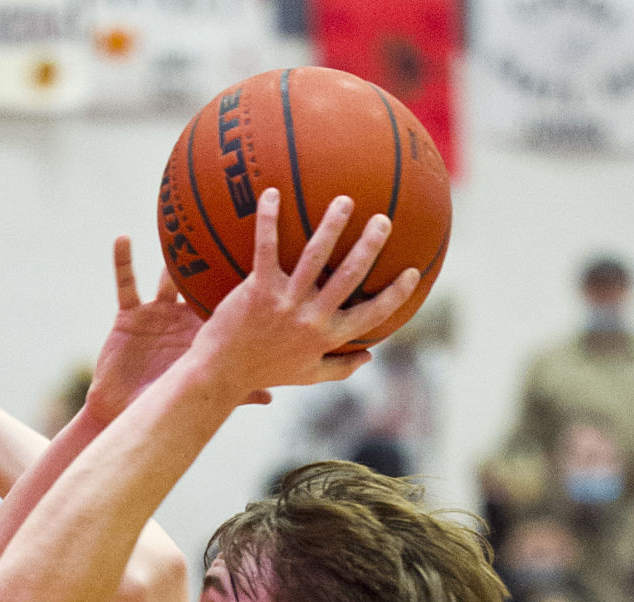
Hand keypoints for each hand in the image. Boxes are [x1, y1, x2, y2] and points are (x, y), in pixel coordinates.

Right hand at [84, 241, 268, 426]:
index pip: (229, 303)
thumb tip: (271, 395)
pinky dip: (122, 261)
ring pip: (166, 275)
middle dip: (213, 259)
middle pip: (201, 281)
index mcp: (204, 333)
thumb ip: (236, 391)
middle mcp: (183, 317)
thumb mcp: (201, 392)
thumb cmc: (166, 403)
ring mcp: (156, 312)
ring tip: (181, 223)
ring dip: (172, 252)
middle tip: (233, 223)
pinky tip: (123, 237)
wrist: (126, 410)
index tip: (263, 255)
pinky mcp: (129, 314)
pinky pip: (125, 282)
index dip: (243, 283)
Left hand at [189, 190, 419, 402]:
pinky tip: (271, 193)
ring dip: (331, 226)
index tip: (413, 272)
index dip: (395, 295)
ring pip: (314, 258)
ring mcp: (284, 303)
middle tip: (382, 220)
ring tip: (343, 201)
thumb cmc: (264, 372)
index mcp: (326, 337)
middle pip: (348, 277)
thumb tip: (369, 357)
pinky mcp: (257, 290)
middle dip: (369, 247)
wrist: (220, 373)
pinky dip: (268, 220)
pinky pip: (265, 248)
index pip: (370, 315)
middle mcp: (311, 319)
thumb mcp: (306, 376)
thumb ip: (339, 367)